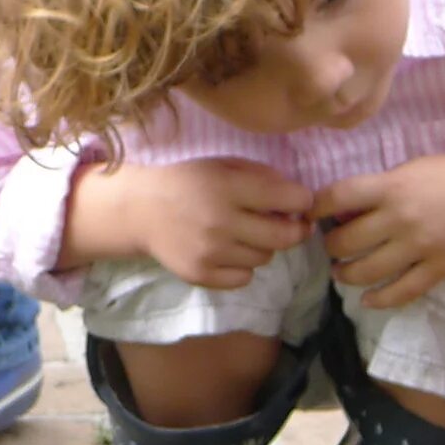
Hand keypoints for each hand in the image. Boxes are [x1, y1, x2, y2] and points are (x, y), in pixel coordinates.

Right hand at [127, 161, 313, 290]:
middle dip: (296, 230)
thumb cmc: (188, 183)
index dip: (302, 200)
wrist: (141, 211)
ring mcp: (210, 252)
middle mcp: (220, 221)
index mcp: (227, 187)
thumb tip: (300, 198)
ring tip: (246, 234)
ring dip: (263, 246)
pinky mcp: (201, 274)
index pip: (287, 199)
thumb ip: (262, 177)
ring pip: (264, 258)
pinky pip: (245, 278)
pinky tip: (229, 251)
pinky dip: (243, 267)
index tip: (302, 201)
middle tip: (292, 224)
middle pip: (283, 237)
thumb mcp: (223, 166)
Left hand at [316, 154, 444, 310]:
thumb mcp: (414, 169)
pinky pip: (400, 292)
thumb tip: (346, 209)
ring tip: (342, 272)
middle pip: (345, 241)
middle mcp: (400, 219)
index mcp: (392, 187)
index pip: (336, 197)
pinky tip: (368, 299)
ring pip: (365, 272)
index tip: (312, 214)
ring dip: (346, 275)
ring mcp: (418, 248)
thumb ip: (381, 188)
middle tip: (332, 246)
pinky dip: (378, 300)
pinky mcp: (437, 270)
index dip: (316, 208)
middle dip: (331, 246)